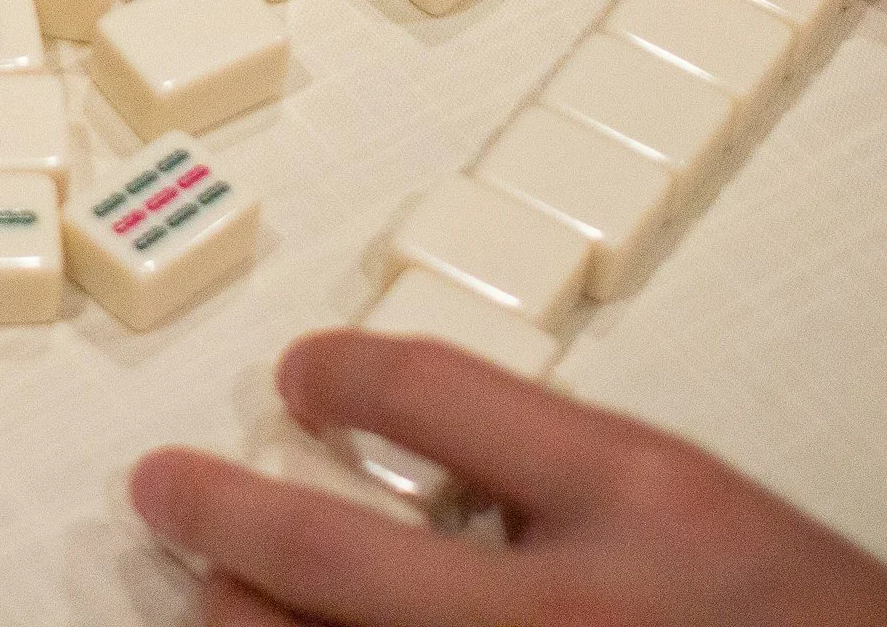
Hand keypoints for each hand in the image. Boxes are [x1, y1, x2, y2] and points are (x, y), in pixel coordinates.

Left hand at [132, 330, 886, 626]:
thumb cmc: (808, 626)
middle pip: (334, 563)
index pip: (433, 396)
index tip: (299, 375)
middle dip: (226, 517)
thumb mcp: (691, 507)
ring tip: (209, 596)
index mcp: (635, 506)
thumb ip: (551, 470)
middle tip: (165, 489)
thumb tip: (401, 442)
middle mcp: (572, 619)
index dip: (342, 373)